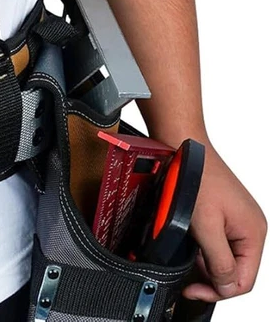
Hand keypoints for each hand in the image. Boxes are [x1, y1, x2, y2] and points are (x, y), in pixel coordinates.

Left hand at [182, 144, 265, 301]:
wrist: (183, 146)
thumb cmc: (196, 177)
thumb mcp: (206, 226)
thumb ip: (219, 261)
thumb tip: (225, 287)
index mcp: (253, 233)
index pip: (244, 281)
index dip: (217, 291)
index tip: (193, 291)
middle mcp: (250, 228)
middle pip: (235, 271)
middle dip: (210, 276)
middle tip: (187, 277)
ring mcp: (237, 220)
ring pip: (224, 257)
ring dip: (205, 261)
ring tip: (186, 255)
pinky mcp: (223, 214)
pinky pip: (217, 241)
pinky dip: (203, 246)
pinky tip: (189, 242)